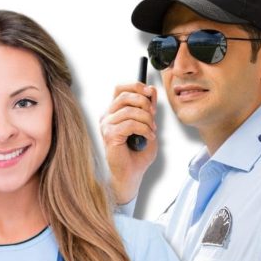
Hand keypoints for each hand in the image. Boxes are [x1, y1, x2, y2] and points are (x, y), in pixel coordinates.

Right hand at [99, 83, 158, 204]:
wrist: (131, 173)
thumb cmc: (138, 152)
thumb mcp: (148, 124)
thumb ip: (149, 107)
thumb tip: (151, 90)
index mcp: (114, 111)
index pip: (120, 88)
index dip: (136, 87)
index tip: (151, 94)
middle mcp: (107, 116)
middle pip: (125, 95)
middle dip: (144, 103)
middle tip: (154, 116)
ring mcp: (106, 125)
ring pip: (130, 110)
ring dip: (147, 120)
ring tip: (152, 131)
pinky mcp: (109, 135)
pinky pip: (130, 124)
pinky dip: (144, 129)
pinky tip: (148, 137)